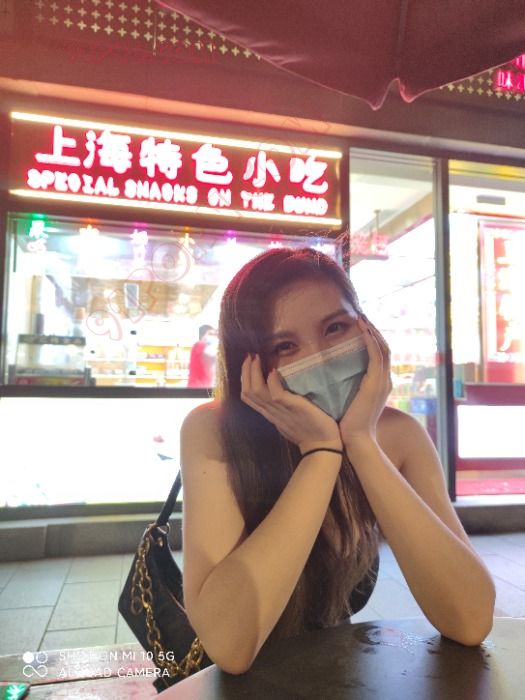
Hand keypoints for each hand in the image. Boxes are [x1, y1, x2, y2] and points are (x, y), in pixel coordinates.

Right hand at [240, 353, 341, 453]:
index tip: (248, 363)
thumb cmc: (309, 431)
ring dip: (254, 372)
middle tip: (249, 356)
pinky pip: (276, 395)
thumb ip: (281, 406)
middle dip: (245, 372)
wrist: (322, 446)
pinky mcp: (293, 407)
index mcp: (269, 414)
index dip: (244, 378)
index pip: (248, 396)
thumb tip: (277, 390)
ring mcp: (280, 410)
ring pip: (256, 392)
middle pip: (248, 392)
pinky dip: (272, 382)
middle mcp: (271, 412)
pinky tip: (273, 371)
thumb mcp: (289, 418)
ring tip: (256, 358)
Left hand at [338, 318, 391, 448]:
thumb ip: (347, 388)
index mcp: (379, 384)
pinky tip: (363, 330)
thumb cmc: (348, 424)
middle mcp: (384, 380)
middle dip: (374, 330)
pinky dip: (371, 341)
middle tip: (363, 316)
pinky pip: (376, 356)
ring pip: (382, 349)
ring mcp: (382, 381)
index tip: (361, 326)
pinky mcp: (376, 383)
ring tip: (363, 318)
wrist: (355, 440)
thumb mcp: (349, 400)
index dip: (372, 339)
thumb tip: (333, 377)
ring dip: (372, 331)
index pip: (379, 355)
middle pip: (384, 348)